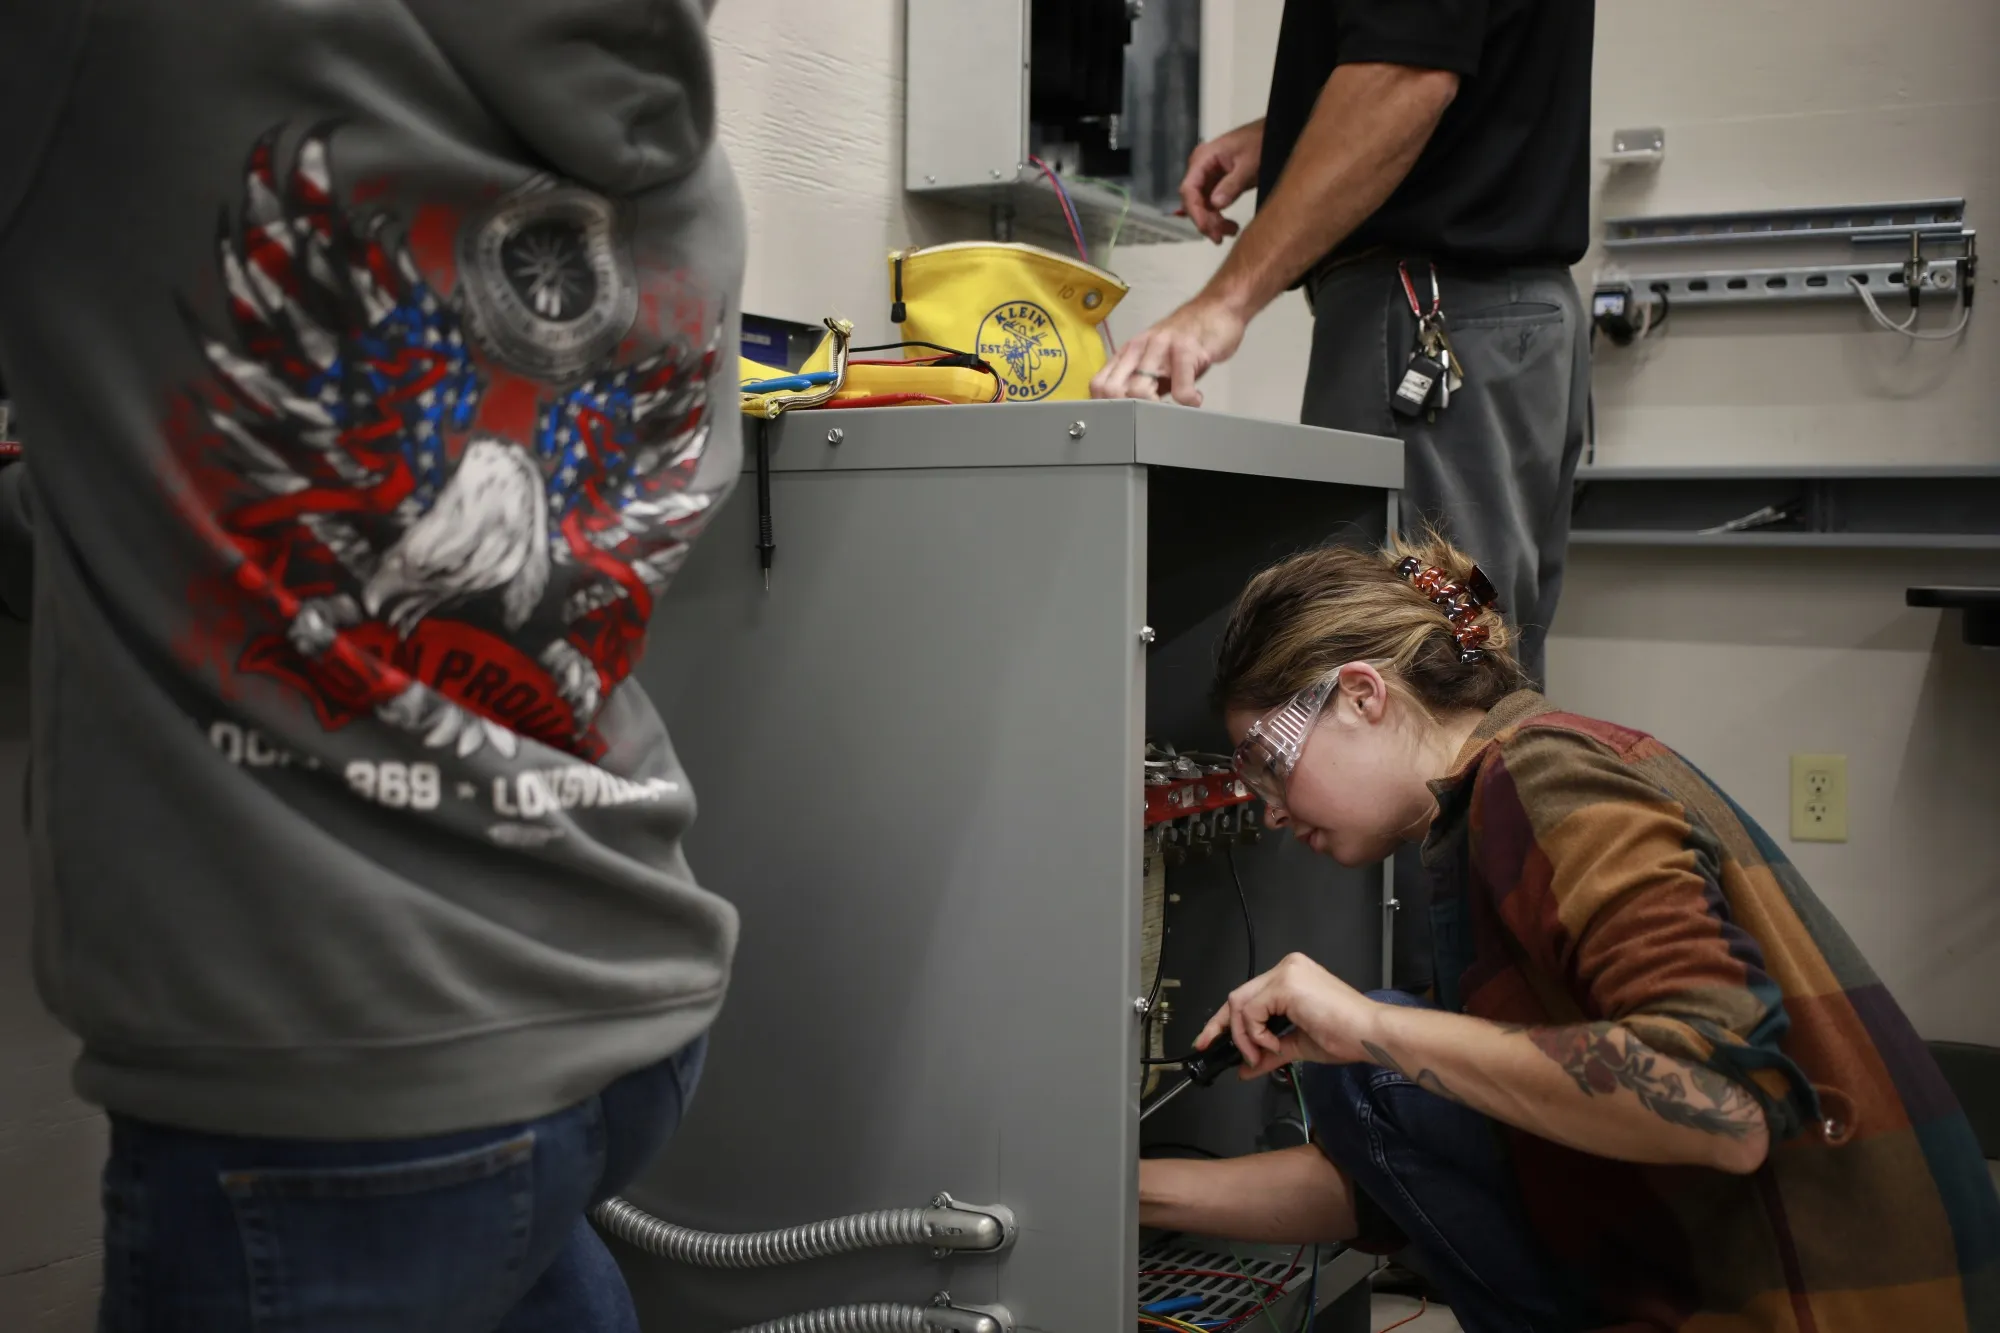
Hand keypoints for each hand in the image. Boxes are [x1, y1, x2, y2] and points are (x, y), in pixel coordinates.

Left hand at [1088, 296, 1244, 405]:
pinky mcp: (1185, 349)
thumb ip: (1141, 382)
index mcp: (1128, 352)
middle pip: (1112, 391)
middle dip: (1128, 412)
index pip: (1099, 384)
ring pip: (1139, 390)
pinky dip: (1188, 402)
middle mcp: (1138, 347)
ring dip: (1155, 410)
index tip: (1124, 420)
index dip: (1107, 407)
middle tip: (1149, 417)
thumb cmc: (1187, 340)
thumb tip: (1130, 413)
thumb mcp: (1157, 361)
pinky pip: (1180, 389)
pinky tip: (1195, 399)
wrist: (1217, 308)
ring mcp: (1160, 346)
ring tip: (1172, 410)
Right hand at [1180, 119, 1264, 243]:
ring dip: (1213, 222)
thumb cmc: (1261, 139)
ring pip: (1202, 205)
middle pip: (1194, 201)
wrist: (1273, 132)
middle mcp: (1201, 167)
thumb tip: (1216, 204)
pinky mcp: (1217, 183)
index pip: (1189, 189)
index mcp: (1204, 157)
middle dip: (1206, 220)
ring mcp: (1208, 175)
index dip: (1195, 212)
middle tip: (1220, 236)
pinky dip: (1218, 217)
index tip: (1206, 228)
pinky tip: (1227, 226)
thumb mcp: (1249, 164)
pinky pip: (1212, 204)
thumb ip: (1232, 184)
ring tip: (1231, 231)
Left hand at [1195, 953, 1385, 1077]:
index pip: (1248, 995)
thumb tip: (1245, 1068)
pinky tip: (1273, 1045)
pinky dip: (1255, 1034)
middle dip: (1221, 1026)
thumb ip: (1269, 1052)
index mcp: (1291, 977)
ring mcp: (1286, 973)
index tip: (1209, 1040)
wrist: (1371, 1034)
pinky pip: (1251, 1011)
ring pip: (1240, 1004)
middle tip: (1209, 1048)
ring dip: (1243, 1037)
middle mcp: (1287, 968)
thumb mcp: (1297, 1045)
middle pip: (1238, 996)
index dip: (1225, 1019)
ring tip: (1259, 1055)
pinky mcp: (1286, 984)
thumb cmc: (1346, 1037)